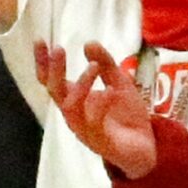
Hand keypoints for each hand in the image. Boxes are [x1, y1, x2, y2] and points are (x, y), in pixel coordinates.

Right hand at [35, 40, 159, 179]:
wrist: (147, 147)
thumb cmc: (127, 116)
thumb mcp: (120, 83)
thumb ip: (106, 64)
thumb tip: (88, 42)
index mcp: (75, 100)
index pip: (51, 81)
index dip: (43, 63)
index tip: (40, 41)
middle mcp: (74, 115)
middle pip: (54, 92)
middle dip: (54, 71)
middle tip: (59, 50)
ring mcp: (85, 129)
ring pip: (71, 108)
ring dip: (80, 85)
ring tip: (93, 66)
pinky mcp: (100, 141)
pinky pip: (94, 124)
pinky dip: (100, 107)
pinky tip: (109, 92)